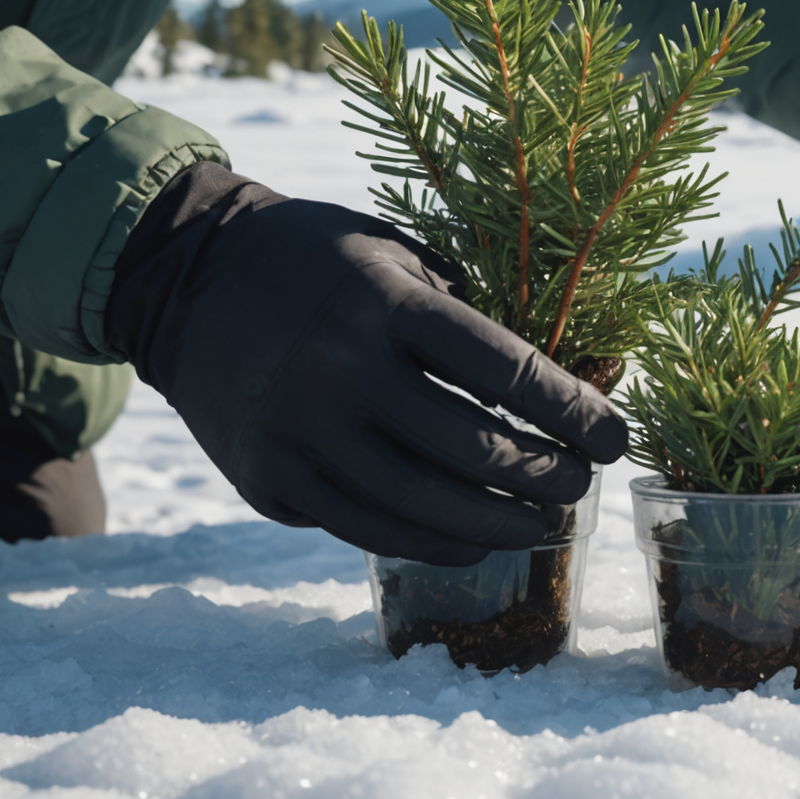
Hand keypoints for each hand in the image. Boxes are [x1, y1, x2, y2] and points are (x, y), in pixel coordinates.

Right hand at [106, 163, 625, 563]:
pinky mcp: (269, 480)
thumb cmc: (320, 262)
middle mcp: (339, 370)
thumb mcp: (397, 256)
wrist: (183, 281)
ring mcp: (299, 432)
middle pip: (472, 449)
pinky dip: (434, 542)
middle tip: (582, 485)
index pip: (505, 370)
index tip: (615, 437)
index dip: (573, 411)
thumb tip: (566, 388)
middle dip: (546, 476)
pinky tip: (476, 540)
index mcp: (384, 302)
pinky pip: (369, 529)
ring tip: (543, 524)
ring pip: (423, 505)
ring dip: (500, 524)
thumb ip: (468, 316)